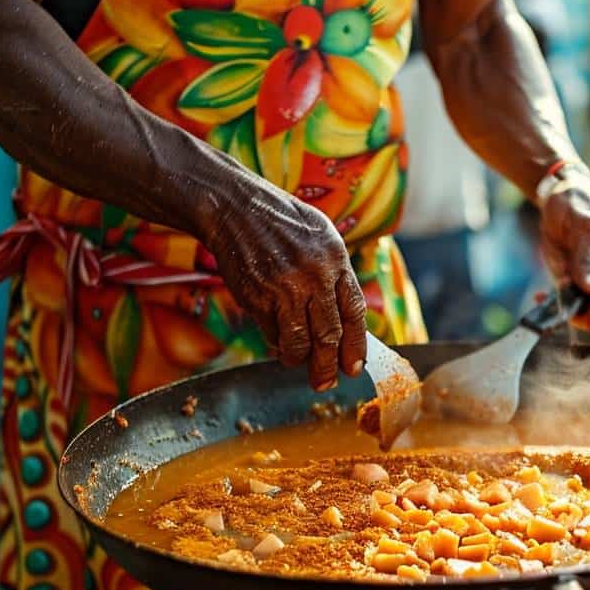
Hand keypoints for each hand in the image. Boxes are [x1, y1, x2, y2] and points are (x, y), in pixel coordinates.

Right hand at [198, 175, 365, 391]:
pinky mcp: (257, 298)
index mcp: (335, 259)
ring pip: (299, 342)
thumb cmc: (281, 222)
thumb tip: (345, 321)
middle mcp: (313, 276)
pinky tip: (276, 339)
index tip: (354, 366)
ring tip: (297, 363)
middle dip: (328, 366)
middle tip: (326, 382)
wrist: (234, 207)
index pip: (353, 312)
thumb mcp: (321, 236)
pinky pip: (272, 333)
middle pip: (328, 335)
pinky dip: (276, 342)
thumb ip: (335, 274)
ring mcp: (284, 289)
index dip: (356, 345)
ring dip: (299, 359)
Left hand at [537, 178, 589, 335]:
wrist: (560, 192)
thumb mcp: (580, 222)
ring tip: (542, 300)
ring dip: (565, 307)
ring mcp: (588, 271)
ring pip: (582, 299)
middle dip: (582, 312)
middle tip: (562, 319)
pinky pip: (566, 293)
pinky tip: (539, 297)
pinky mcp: (572, 273)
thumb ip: (586, 255)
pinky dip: (554, 299)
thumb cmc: (575, 200)